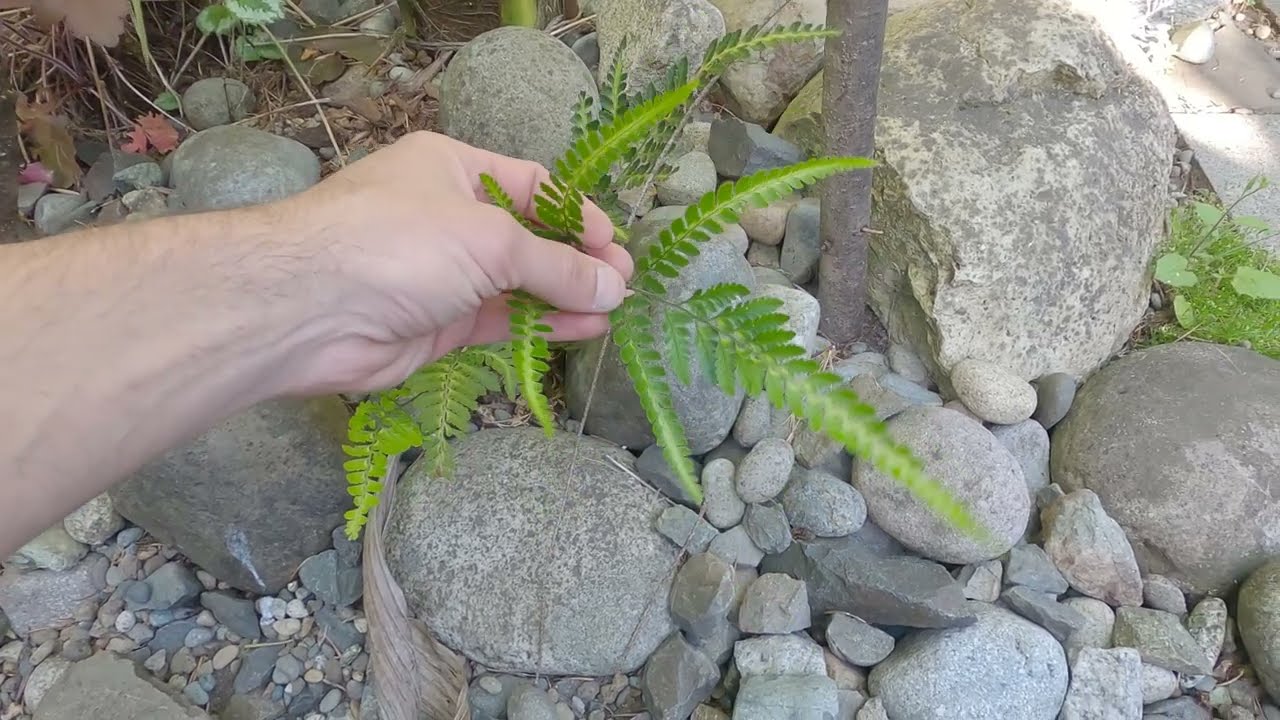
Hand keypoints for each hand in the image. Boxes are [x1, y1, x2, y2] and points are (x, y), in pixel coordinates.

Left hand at [277, 131, 633, 395]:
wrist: (307, 309)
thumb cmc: (398, 242)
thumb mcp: (490, 241)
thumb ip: (556, 266)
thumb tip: (614, 286)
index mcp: (452, 169)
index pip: (532, 185)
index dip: (577, 214)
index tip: (614, 246)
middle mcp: (447, 216)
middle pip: (526, 237)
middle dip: (575, 261)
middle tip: (623, 284)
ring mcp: (440, 274)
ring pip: (515, 284)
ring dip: (563, 297)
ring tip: (612, 310)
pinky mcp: (435, 325)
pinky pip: (498, 320)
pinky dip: (538, 325)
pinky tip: (580, 330)